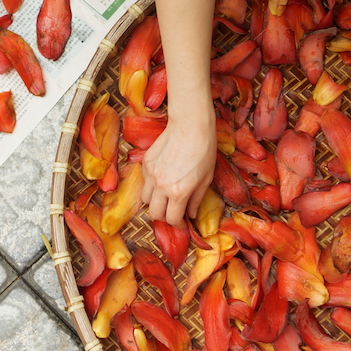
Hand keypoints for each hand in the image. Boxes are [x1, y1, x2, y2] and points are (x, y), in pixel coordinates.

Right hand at [141, 103, 216, 228]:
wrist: (190, 126)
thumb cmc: (204, 150)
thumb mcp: (206, 179)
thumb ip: (196, 200)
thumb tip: (190, 215)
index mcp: (179, 192)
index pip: (172, 219)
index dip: (177, 224)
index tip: (181, 223)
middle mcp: (161, 186)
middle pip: (154, 214)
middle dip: (164, 217)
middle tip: (173, 213)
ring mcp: (150, 174)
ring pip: (146, 200)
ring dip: (155, 202)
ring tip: (165, 197)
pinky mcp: (145, 164)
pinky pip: (144, 182)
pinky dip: (151, 186)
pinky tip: (162, 179)